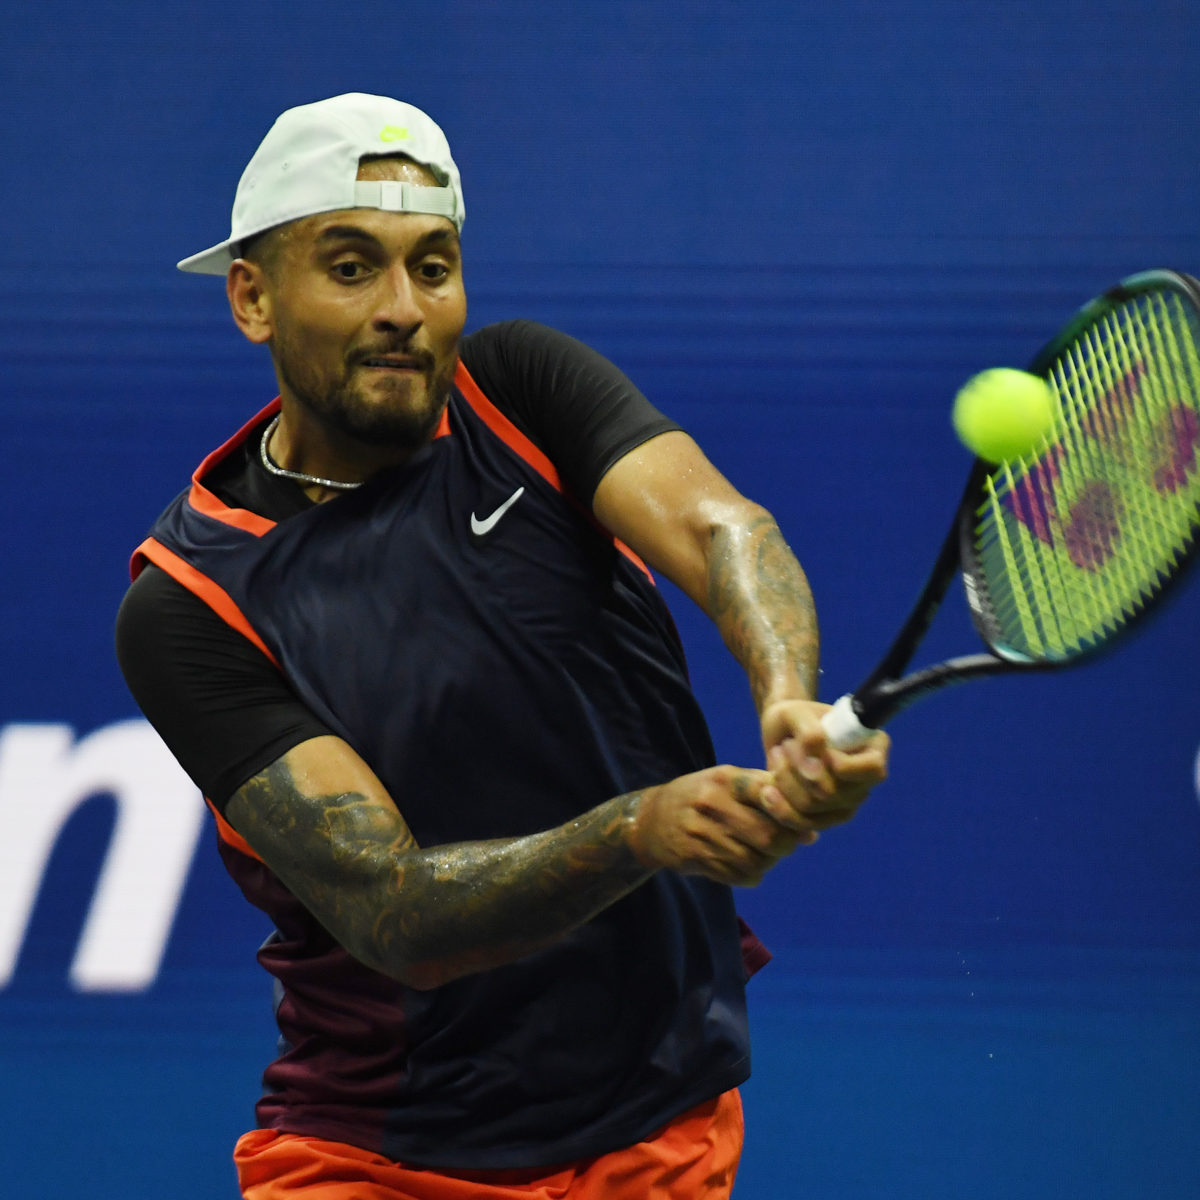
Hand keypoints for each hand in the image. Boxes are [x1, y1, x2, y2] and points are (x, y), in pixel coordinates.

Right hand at [626, 765, 817, 886]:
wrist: (650, 821)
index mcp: (725, 779)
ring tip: (765, 853)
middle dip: (786, 844)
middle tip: (787, 843)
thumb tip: (812, 830)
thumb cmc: (700, 796)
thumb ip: (767, 798)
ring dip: (769, 861)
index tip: (800, 819)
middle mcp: (712, 804)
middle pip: (768, 836)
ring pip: (756, 860)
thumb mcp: (726, 781)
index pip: (770, 793)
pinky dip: (751, 875)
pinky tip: (746, 863)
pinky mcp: (695, 858)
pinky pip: (738, 875)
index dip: (792, 811)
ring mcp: (701, 833)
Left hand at [760, 698, 888, 830]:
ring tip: (776, 757)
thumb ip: (808, 733)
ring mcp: (847, 802)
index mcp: (873, 748)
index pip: (873, 769)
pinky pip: (802, 823)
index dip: (844, 765)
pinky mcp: (825, 818)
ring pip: (813, 808)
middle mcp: (865, 780)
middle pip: (834, 792)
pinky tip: (767, 790)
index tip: (817, 746)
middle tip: (784, 746)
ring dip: (785, 781)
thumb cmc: (794, 717)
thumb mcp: (796, 712)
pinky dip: (779, 806)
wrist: (782, 732)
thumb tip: (815, 770)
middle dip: (799, 768)